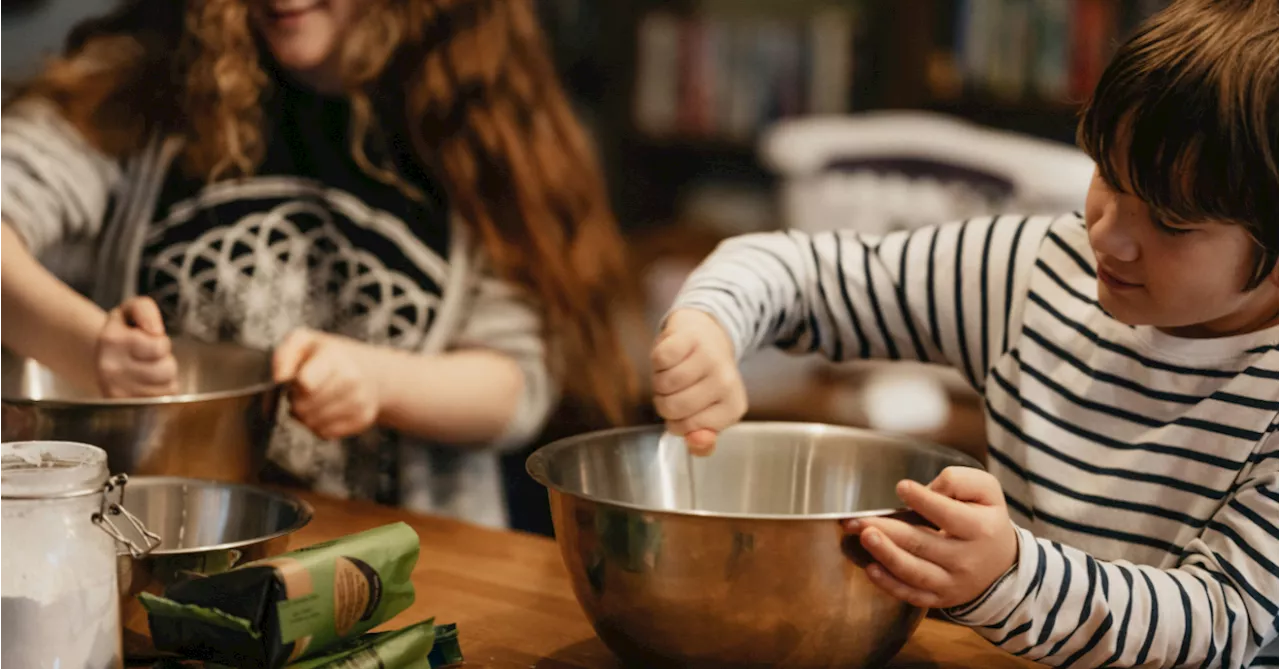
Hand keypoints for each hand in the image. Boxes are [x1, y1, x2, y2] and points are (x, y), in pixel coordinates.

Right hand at [96, 297, 178, 397]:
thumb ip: (145, 309)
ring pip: (167, 386)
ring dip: (165, 378)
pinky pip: (162, 400)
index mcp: (112, 341)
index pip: (159, 347)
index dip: (161, 342)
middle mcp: (111, 369)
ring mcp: (117, 392)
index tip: (148, 339)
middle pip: (167, 370)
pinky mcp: (126, 407)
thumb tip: (156, 331)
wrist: (102, 357)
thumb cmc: (123, 333)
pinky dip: (160, 392)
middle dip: (165, 361)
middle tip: (150, 357)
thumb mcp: (130, 310)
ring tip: (148, 370)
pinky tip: (146, 384)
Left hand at [273, 329, 379, 440]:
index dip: (293, 386)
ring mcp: (359, 401)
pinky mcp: (362, 420)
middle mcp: (352, 379)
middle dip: (296, 403)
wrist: (370, 371)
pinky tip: (323, 412)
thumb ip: (284, 356)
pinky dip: (318, 426)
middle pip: (304, 407)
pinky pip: (325, 434)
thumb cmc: (330, 356)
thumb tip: (279, 379)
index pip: (305, 384)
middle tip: (302, 393)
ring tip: (312, 401)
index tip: (296, 381)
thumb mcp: (304, 342)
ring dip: (305, 416)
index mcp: (335, 357)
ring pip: (313, 423)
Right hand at [650, 308, 745, 454]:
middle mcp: (726, 382)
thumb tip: (696, 441)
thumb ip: (702, 441)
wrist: (708, 336)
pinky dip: (658, 361)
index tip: (687, 408)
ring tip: (673, 373)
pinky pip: (659, 360)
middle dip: (664, 402)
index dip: (676, 421)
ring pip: (663, 384)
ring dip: (659, 381)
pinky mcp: (692, 337)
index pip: (686, 429)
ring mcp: (710, 357)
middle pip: (672, 407)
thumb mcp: (707, 416)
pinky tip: (671, 357)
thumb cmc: (704, 381)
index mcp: (733, 408)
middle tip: (676, 390)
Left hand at [843, 467, 1017, 608]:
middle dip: (889, 530)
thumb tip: (929, 488)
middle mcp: (966, 559)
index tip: (901, 487)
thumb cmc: (986, 520)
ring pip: (914, 572)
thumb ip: (960, 482)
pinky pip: (911, 595)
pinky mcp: (938, 598)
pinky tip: (871, 569)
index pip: (948, 514)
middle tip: (859, 519)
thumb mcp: (986, 492)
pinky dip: (890, 585)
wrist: (1001, 565)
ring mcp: (951, 583)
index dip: (924, 500)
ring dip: (886, 554)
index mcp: (980, 529)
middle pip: (923, 544)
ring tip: (865, 537)